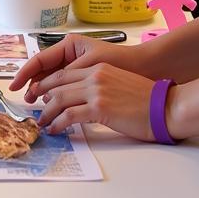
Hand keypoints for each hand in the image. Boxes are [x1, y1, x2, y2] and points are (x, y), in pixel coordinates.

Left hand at [11, 35, 154, 138]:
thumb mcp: (119, 84)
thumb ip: (100, 87)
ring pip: (60, 99)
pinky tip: (55, 129)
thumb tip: (83, 100)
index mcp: (99, 68)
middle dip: (41, 96)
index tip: (39, 93)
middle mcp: (95, 75)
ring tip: (42, 122)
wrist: (165, 106)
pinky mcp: (99, 107)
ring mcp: (96, 90)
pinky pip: (69, 115)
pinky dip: (58, 123)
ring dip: (47, 112)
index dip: (48, 83)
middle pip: (58, 84)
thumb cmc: (147, 100)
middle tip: (33, 107)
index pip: (65, 73)